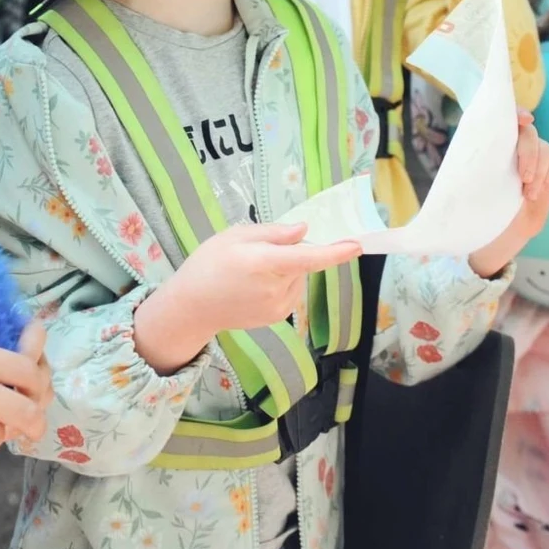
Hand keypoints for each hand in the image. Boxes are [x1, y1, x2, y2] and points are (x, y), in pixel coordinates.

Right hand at [134, 223, 363, 373]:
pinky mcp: (277, 317)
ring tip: (253, 270)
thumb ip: (273, 233)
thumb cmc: (208, 264)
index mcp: (264, 264)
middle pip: (302, 263)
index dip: (336, 252)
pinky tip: (256, 285)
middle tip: (258, 251)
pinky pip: (292, 291)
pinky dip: (283, 282)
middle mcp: (275, 288)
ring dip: (288, 269)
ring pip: (298, 277)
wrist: (192, 307)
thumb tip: (304, 231)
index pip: (308, 258)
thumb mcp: (235, 236)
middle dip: (292, 252)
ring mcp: (278, 307)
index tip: (357, 244)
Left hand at [469, 112, 548, 277]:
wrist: (502, 235)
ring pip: (543, 147)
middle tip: (524, 178)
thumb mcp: (471, 192)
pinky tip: (535, 192)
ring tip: (528, 192)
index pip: (504, 118)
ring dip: (539, 169)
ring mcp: (530, 157)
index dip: (516, 113)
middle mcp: (511, 147)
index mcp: (491, 146)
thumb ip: (474, 172)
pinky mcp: (546, 169)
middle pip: (528, 132)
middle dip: (529, 152)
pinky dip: (547, 174)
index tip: (524, 120)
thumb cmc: (481, 212)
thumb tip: (469, 158)